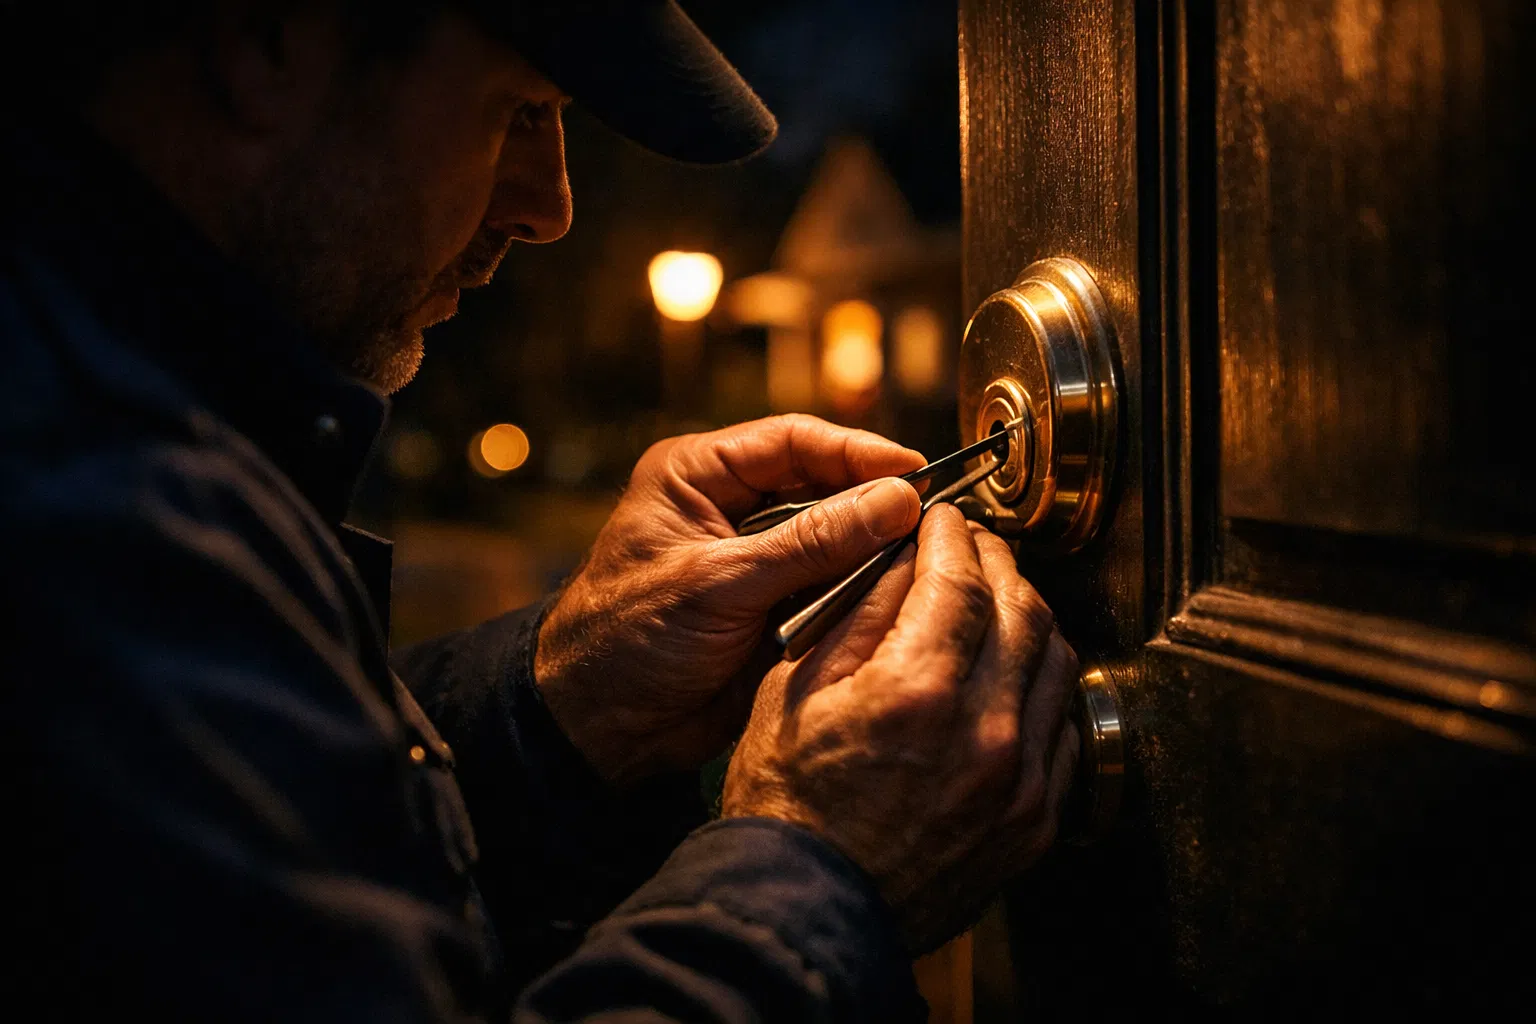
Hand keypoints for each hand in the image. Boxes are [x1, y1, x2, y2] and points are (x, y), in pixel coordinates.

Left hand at [535, 414, 926, 784]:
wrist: (600, 728)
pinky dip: (862, 592)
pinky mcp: (776, 606)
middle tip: (934, 518)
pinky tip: (898, 595)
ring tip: (927, 557)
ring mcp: (757, 559)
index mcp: (698, 476)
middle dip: (875, 502)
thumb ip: (810, 543)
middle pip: (825, 485)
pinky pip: (833, 587)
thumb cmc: (626, 640)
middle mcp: (731, 508)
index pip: (794, 441)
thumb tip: (897, 500)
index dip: (858, 453)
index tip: (915, 474)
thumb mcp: (719, 583)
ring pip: (836, 538)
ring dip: (874, 549)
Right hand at [722, 505, 1080, 952]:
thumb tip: (903, 558)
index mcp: (917, 692)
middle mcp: (986, 732)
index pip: (962, 579)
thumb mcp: (795, 690)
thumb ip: (859, 614)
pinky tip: (1010, 672)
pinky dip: (1040, 683)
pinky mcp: (1035, 818)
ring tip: (993, 601)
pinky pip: (1061, 726)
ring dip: (1028, 616)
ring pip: (1056, 661)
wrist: (809, 911)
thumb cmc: (785, 803)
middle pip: (1022, 609)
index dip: (953, 536)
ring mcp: (1020, 780)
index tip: (941, 520)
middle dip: (996, 563)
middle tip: (971, 546)